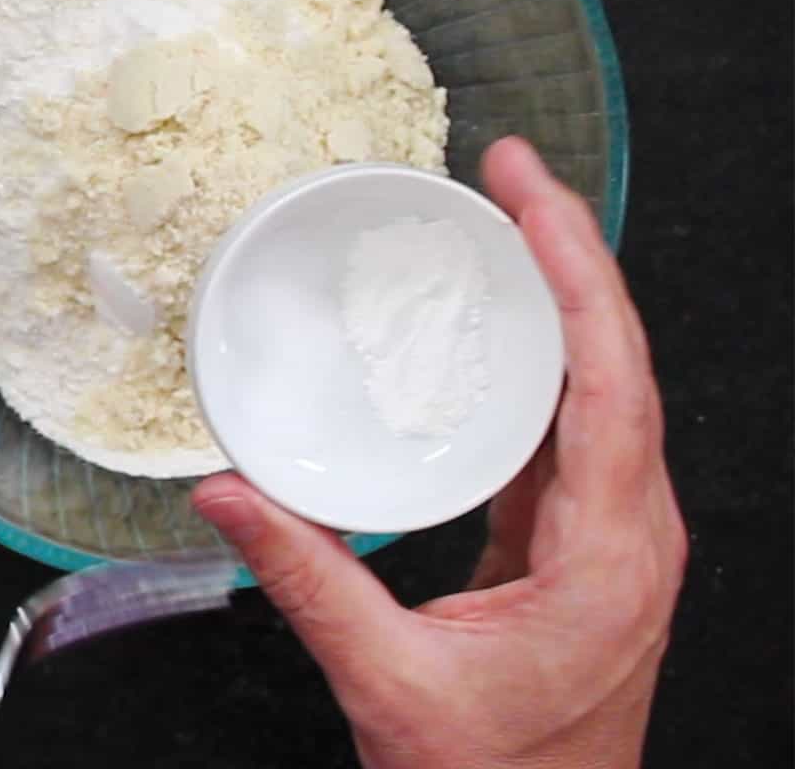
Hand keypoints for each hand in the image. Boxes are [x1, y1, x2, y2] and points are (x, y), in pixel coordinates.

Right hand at [193, 136, 686, 768]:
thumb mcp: (390, 684)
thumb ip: (305, 580)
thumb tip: (228, 494)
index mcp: (608, 553)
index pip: (611, 382)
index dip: (575, 273)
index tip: (530, 195)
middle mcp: (629, 525)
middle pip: (615, 353)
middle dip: (567, 247)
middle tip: (509, 172)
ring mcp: (609, 523)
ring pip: (600, 375)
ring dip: (558, 287)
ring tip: (505, 216)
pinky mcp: (576, 527)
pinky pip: (570, 412)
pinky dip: (537, 346)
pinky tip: (494, 314)